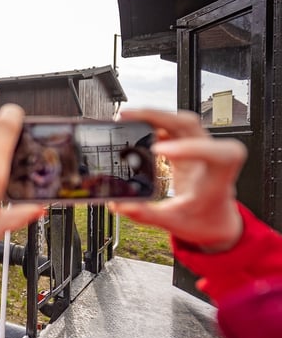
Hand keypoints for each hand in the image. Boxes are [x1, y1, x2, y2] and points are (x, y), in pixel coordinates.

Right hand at [108, 110, 244, 251]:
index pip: (214, 153)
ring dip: (155, 115)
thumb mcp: (175, 222)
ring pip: (181, 121)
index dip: (188, 148)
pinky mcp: (189, 146)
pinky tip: (136, 125)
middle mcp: (212, 156)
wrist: (216, 219)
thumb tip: (120, 205)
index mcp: (217, 177)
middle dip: (160, 116)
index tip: (158, 150)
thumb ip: (148, 214)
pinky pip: (173, 126)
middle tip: (128, 118)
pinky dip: (154, 122)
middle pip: (191, 125)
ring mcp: (201, 147)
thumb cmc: (204, 220)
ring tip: (127, 117)